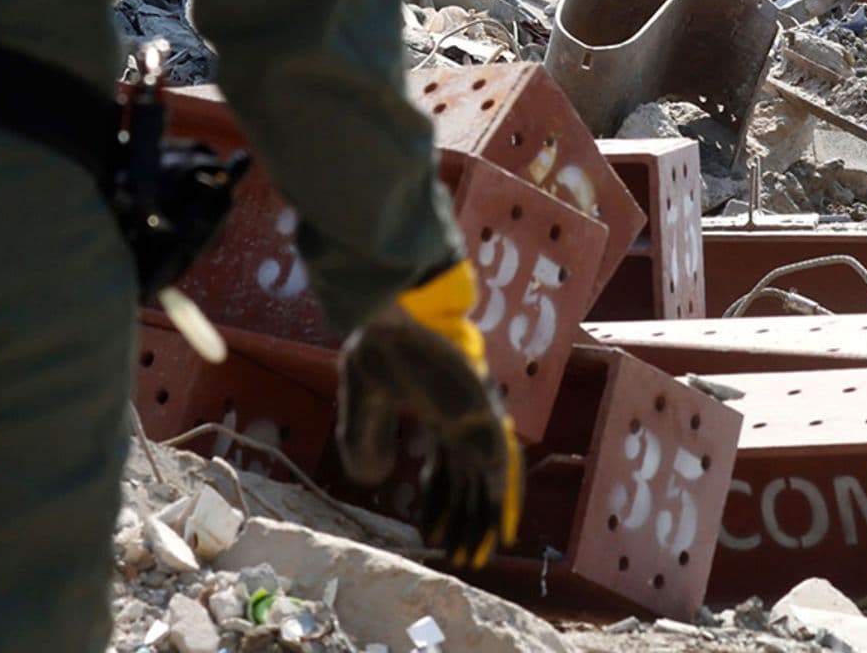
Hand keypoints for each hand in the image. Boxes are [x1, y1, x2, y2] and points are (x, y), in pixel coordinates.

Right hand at [336, 260, 521, 567]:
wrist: (390, 311)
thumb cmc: (377, 346)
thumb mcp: (364, 405)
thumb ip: (366, 440)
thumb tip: (374, 481)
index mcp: (437, 411)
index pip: (445, 467)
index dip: (438, 501)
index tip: (430, 530)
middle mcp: (462, 416)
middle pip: (469, 478)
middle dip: (464, 518)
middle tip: (462, 555)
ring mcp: (476, 413)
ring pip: (487, 478)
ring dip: (483, 518)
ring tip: (477, 555)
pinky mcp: (483, 411)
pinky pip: (500, 463)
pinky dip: (502, 498)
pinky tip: (500, 527)